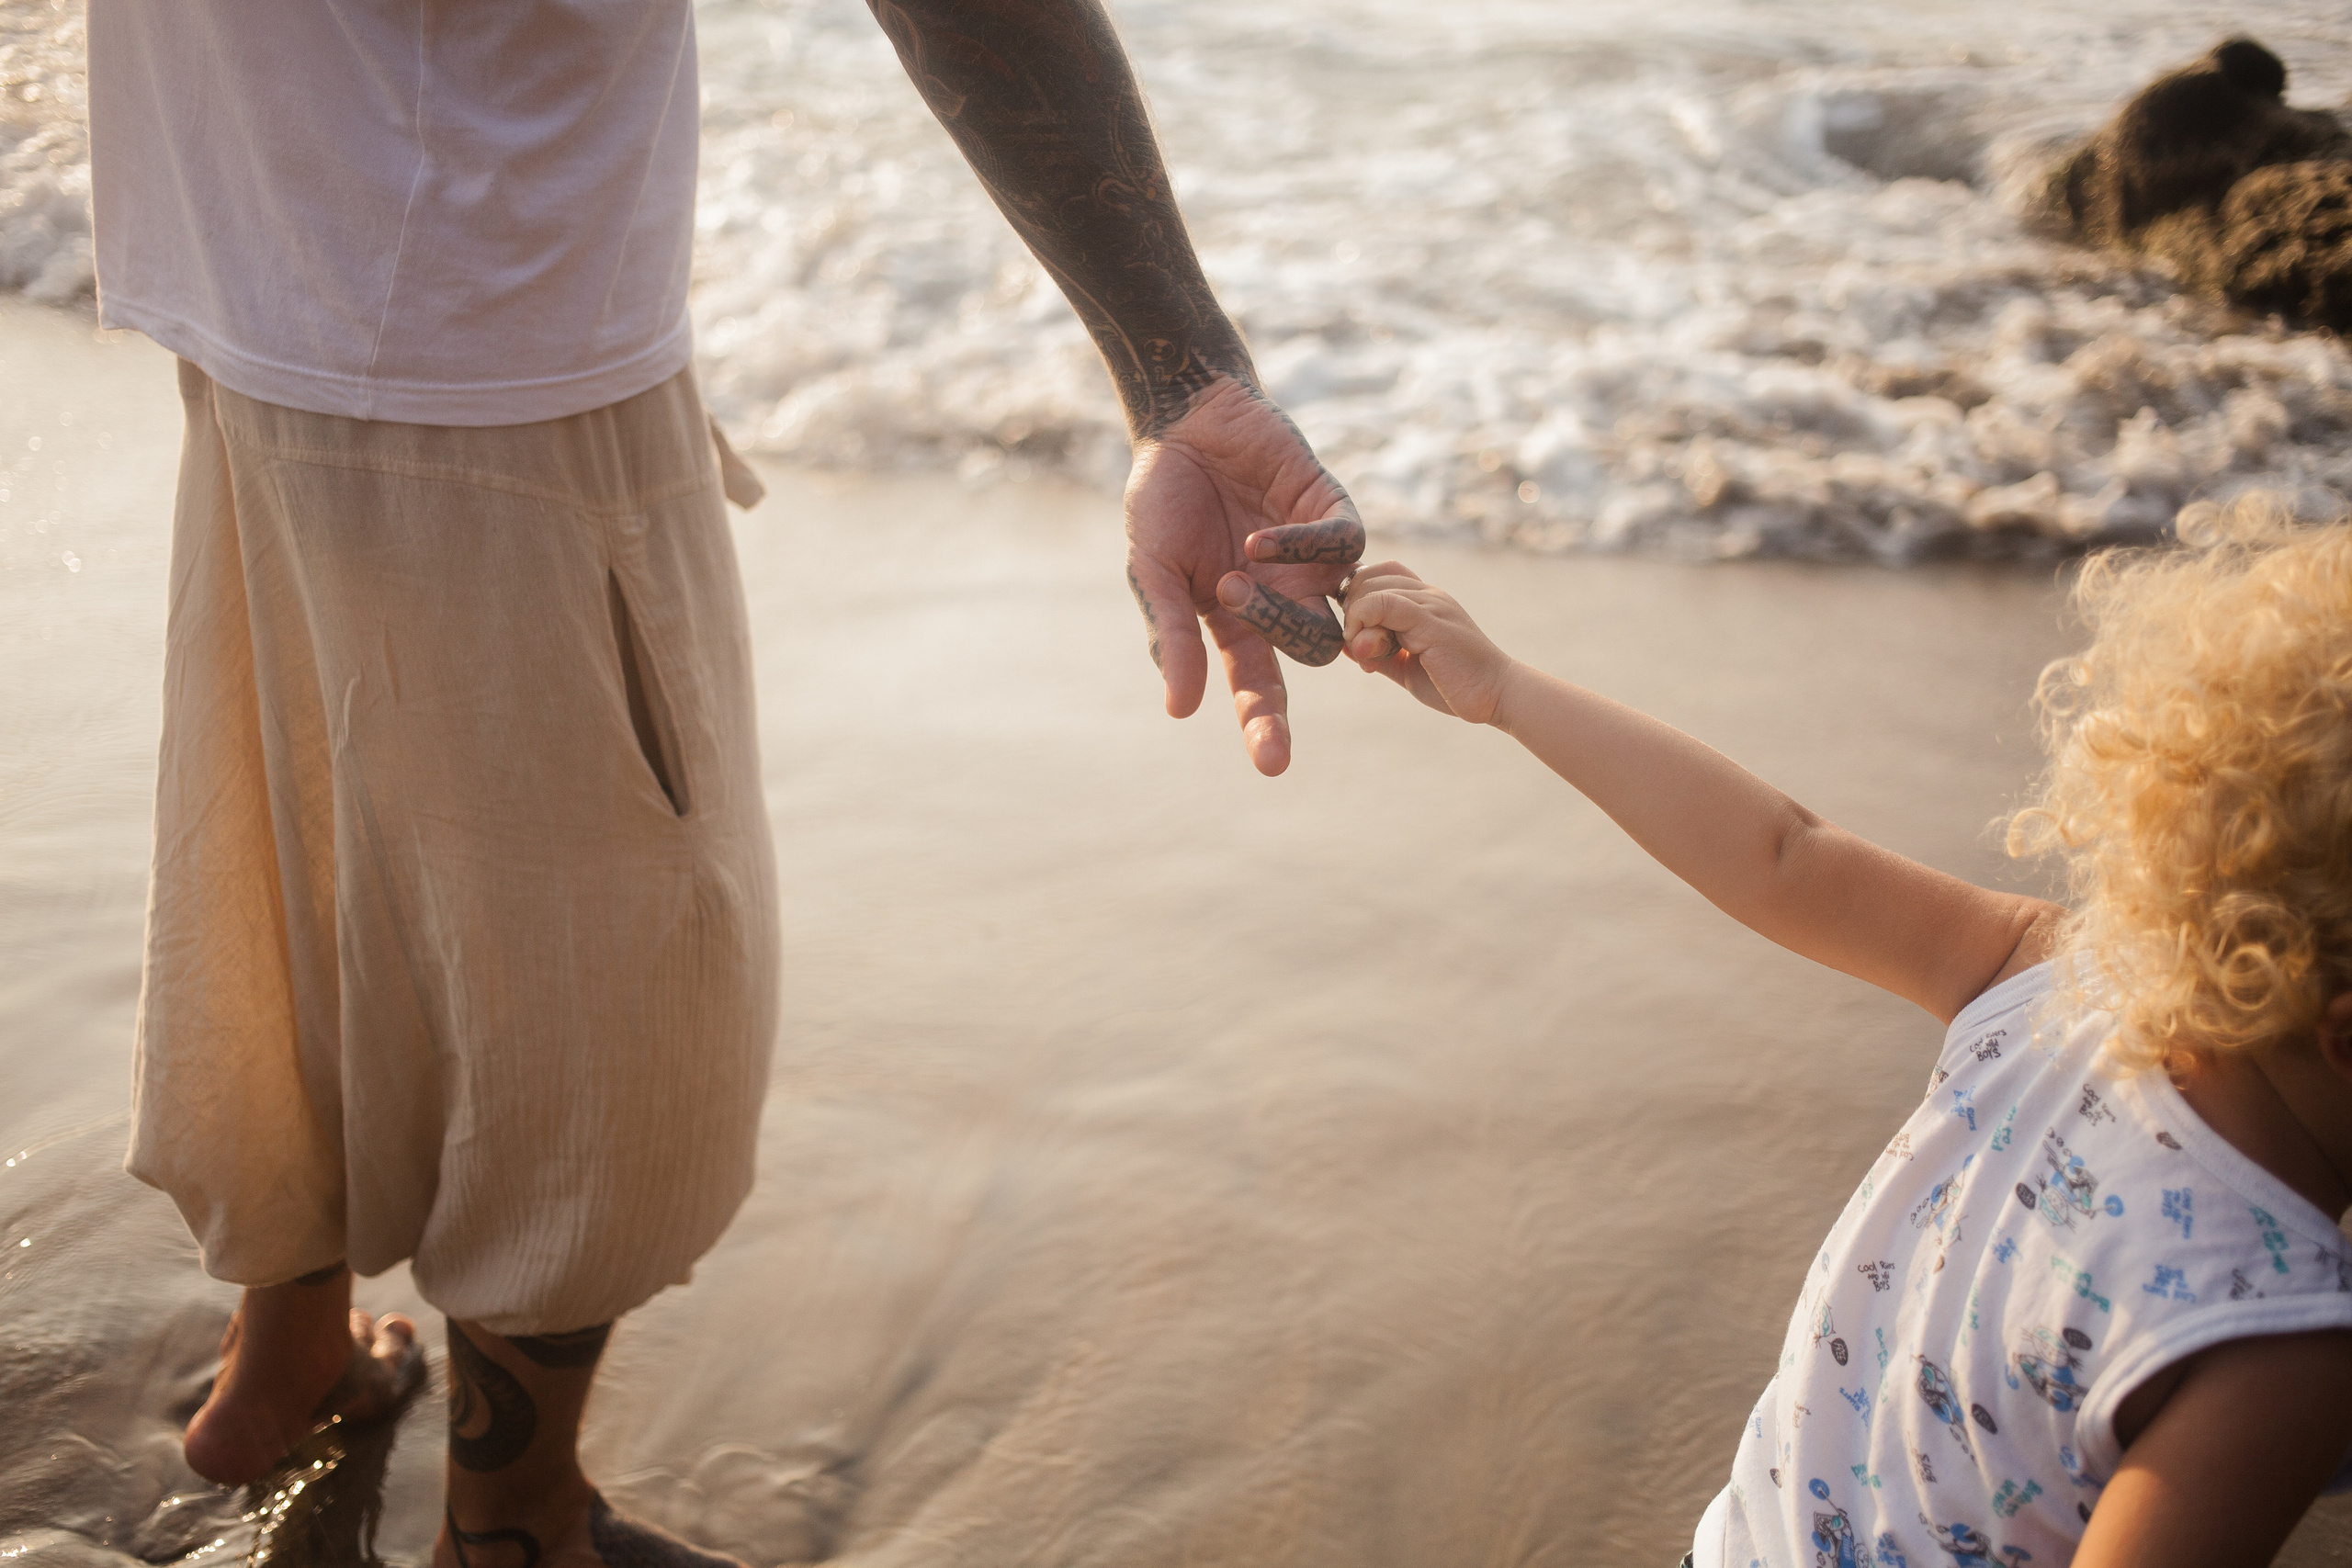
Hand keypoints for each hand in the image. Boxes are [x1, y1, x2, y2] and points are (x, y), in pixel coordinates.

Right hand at [1123, 378, 1365, 775]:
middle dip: (1273, 635)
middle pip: (1314, 653)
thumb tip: (1181, 709)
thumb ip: (1169, 634)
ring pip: (1339, 612)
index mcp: (1239, 622)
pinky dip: (1305, 548)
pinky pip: (1345, 549)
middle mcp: (1286, 598)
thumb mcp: (1152, 570)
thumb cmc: (1162, 497)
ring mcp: (1315, 559)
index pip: (1262, 689)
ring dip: (1288, 599)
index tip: (1273, 766)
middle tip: (1225, 593)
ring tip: (1237, 561)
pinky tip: (1259, 534)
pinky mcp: (1332, 513)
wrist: (1184, 421)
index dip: (1267, 727)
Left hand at [1340, 562, 1514, 723]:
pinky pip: (1383, 603)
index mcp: (1424, 600)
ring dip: (1355, 621)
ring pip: (1371, 588)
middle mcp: (1428, 594)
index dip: (1356, 598)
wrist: (1496, 695)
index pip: (1379, 573)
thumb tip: (1345, 642)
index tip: (1356, 635)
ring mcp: (1431, 604)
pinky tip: (1368, 651)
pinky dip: (1363, 621)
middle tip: (1360, 650)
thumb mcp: (1405, 667)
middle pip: (1368, 576)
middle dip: (1350, 611)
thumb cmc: (1454, 684)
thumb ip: (1377, 653)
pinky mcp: (1431, 621)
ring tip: (1367, 655)